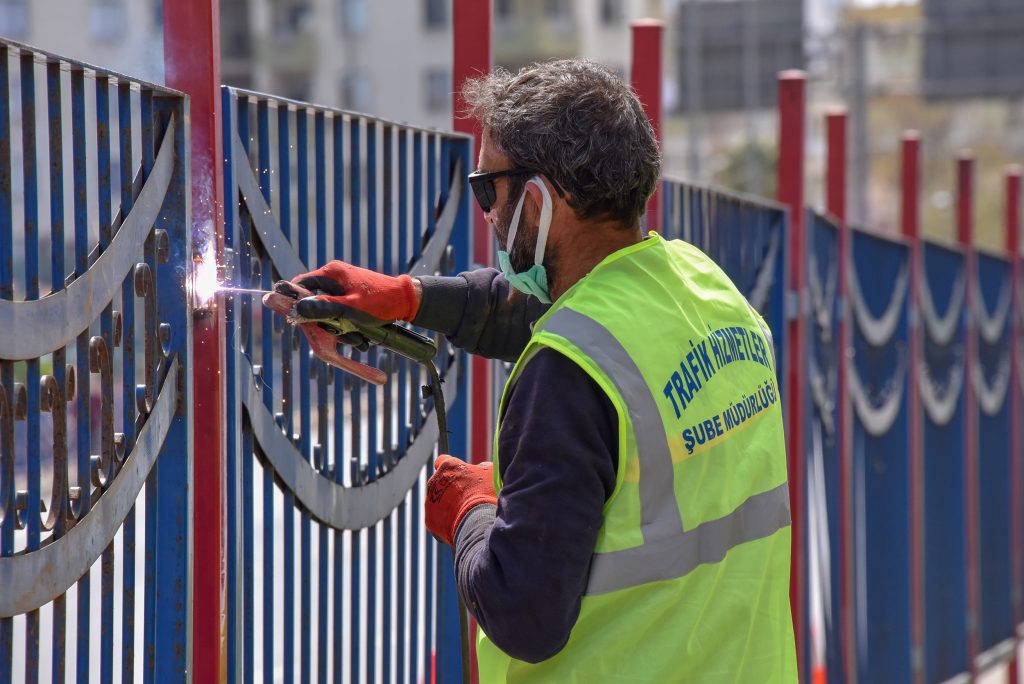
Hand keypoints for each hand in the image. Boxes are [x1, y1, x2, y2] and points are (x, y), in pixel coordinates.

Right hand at [291, 260, 420, 326]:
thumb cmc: (380, 302)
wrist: (407, 301)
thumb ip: (323, 307)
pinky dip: (349, 326)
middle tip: (341, 334)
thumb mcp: (350, 308)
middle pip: (315, 302)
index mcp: (331, 273)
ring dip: (341, 328)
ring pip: (329, 311)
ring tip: (358, 339)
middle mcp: (335, 277)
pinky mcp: (352, 297)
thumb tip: (297, 309)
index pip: (300, 284)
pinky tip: (362, 336)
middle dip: (326, 323)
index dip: (295, 302)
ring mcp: (344, 287)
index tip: (299, 320)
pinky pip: (342, 313)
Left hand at [425, 455, 495, 546]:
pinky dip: (446, 522)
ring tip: (465, 514)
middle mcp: (434, 481)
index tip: (459, 474)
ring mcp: (429, 501)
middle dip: (450, 488)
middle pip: (439, 482)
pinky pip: (437, 519)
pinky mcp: (429, 520)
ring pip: (436, 501)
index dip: (451, 468)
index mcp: (448, 466)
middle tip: (467, 497)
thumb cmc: (486, 494)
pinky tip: (460, 525)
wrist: (477, 522)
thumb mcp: (491, 474)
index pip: (442, 460)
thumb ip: (484, 467)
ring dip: (447, 505)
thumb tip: (482, 466)